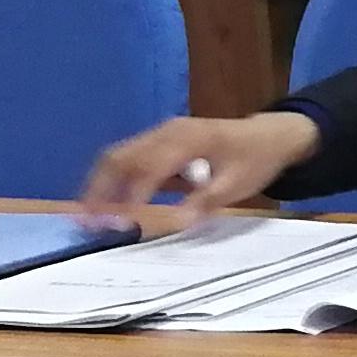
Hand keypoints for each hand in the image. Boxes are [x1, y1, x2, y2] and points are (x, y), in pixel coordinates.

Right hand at [77, 108, 320, 230]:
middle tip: (85, 221)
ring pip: (118, 156)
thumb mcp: (238, 184)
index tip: (117, 223)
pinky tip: (106, 205)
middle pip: (120, 157)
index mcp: (188, 139)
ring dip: (100, 185)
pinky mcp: (160, 141)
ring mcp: (162, 134)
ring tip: (88, 216)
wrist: (271, 135)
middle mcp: (168, 132)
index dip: (131, 195)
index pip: (149, 168)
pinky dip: (113, 180)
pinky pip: (129, 158)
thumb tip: (178, 224)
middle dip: (99, 189)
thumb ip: (206, 202)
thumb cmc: (256, 159)